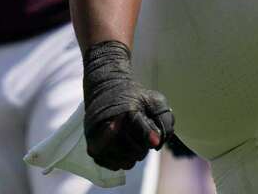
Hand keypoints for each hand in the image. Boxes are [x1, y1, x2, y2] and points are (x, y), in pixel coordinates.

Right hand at [83, 41, 173, 170]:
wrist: (104, 91)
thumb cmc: (133, 97)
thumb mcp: (153, 100)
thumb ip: (164, 118)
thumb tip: (159, 143)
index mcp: (126, 110)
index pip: (138, 127)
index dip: (149, 135)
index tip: (155, 142)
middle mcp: (109, 126)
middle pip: (135, 149)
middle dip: (144, 146)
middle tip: (142, 135)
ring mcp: (99, 140)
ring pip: (126, 161)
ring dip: (135, 155)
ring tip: (134, 141)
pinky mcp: (93, 149)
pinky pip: (115, 166)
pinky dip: (123, 161)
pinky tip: (125, 150)